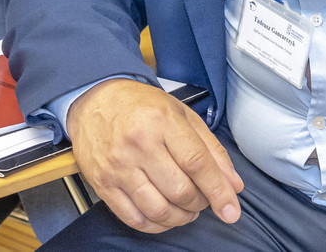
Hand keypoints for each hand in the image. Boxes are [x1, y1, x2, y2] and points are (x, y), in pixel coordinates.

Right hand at [66, 79, 242, 232]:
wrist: (93, 99)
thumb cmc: (139, 106)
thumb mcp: (181, 114)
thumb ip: (211, 149)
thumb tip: (233, 184)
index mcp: (161, 121)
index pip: (197, 164)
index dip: (219, 192)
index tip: (231, 210)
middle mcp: (138, 144)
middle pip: (181, 191)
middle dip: (199, 204)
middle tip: (201, 198)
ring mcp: (118, 166)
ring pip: (159, 210)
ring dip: (180, 218)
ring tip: (184, 209)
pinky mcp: (102, 183)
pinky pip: (134, 218)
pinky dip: (155, 225)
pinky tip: (163, 215)